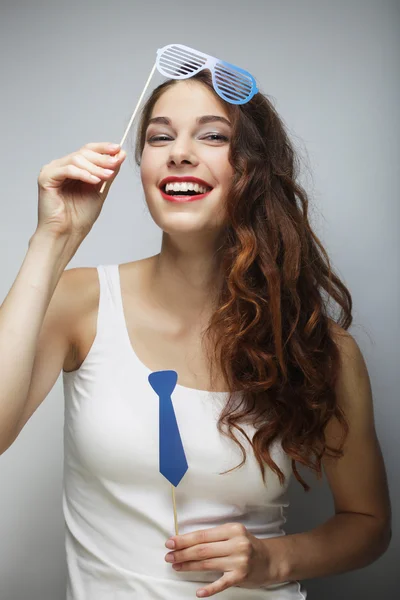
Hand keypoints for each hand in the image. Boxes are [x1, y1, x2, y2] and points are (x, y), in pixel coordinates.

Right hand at [36, 142, 125, 239]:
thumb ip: (108, 172)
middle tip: (115, 163)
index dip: (103, 148)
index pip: (88, 150)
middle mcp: (62, 166)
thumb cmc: (80, 216)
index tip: (119, 149)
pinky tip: (94, 180)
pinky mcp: (46, 178)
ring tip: (107, 176)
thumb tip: (120, 154)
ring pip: (76, 159)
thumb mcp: (100, 190)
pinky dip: (83, 174)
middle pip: (83, 153)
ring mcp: (53, 171)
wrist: (68, 233)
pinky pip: (67, 169)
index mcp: (74, 168)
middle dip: (102, 158)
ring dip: (95, 167)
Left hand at [164, 522, 286, 597]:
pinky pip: (221, 583)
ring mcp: (239, 561)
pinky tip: (198, 592)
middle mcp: (236, 544)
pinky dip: (209, 589)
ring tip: (176, 566)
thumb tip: (188, 541)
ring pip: (207, 564)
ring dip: (189, 566)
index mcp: (232, 530)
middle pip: (203, 549)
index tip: (170, 542)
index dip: (185, 539)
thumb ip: (215, 537)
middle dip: (183, 553)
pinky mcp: (241, 577)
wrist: (271, 560)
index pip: (203, 535)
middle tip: (168, 556)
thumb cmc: (248, 546)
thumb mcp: (234, 534)